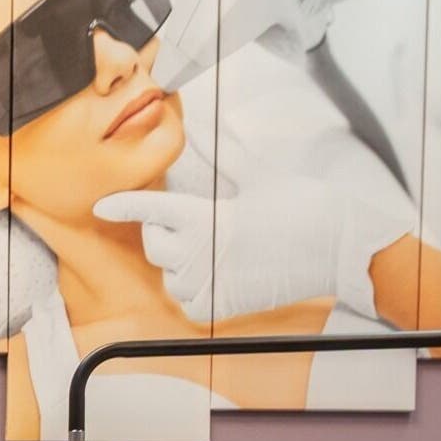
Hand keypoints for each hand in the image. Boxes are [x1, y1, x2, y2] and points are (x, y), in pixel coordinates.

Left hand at [99, 178, 396, 322]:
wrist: (338, 246)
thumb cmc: (303, 207)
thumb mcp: (261, 176)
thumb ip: (227, 160)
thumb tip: (216, 132)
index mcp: (204, 216)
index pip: (149, 211)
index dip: (123, 206)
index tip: (102, 207)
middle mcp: (198, 254)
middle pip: (155, 245)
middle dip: (165, 233)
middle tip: (195, 225)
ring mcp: (208, 284)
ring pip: (170, 276)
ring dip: (181, 263)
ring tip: (212, 251)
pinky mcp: (221, 308)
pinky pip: (188, 302)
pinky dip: (196, 291)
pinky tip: (217, 274)